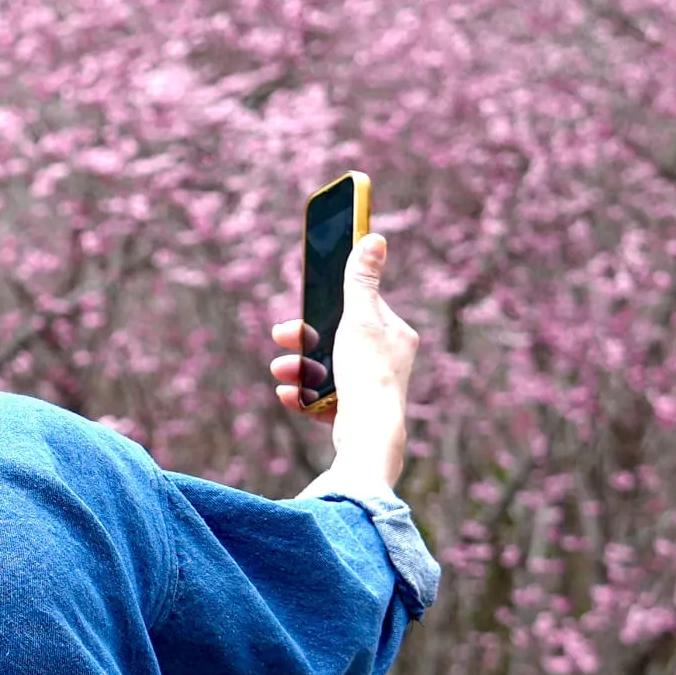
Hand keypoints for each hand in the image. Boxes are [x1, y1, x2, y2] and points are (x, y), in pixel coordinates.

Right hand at [272, 229, 416, 490]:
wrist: (370, 437)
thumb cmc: (368, 373)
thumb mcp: (360, 318)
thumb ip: (361, 279)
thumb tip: (374, 237)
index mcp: (395, 335)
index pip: (360, 309)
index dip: (329, 306)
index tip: (305, 306)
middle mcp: (387, 361)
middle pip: (336, 339)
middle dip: (303, 339)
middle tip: (280, 334)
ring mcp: (370, 389)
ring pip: (325, 369)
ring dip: (297, 367)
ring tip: (280, 370)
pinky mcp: (355, 414)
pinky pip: (322, 399)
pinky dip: (303, 396)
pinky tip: (288, 394)